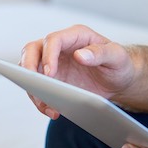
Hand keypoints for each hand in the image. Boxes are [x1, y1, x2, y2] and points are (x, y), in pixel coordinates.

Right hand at [19, 24, 136, 118]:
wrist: (119, 79)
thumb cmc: (119, 63)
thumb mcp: (117, 57)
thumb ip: (101, 53)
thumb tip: (80, 55)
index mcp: (76, 35)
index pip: (53, 40)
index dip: (48, 55)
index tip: (49, 74)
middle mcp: (60, 47)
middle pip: (32, 50)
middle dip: (27, 67)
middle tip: (34, 85)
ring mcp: (53, 62)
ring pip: (29, 70)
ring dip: (33, 89)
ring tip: (47, 107)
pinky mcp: (52, 79)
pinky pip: (37, 88)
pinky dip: (40, 100)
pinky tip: (52, 111)